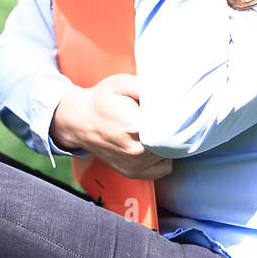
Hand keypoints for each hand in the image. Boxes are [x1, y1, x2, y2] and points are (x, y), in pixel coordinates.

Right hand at [50, 75, 172, 179]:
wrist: (78, 121)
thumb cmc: (102, 100)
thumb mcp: (122, 83)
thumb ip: (147, 87)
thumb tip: (171, 93)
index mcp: (136, 126)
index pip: (174, 124)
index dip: (178, 114)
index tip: (174, 107)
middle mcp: (137, 150)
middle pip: (174, 140)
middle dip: (174, 127)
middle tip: (162, 115)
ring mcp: (135, 164)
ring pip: (170, 153)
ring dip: (167, 141)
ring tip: (151, 127)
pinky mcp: (133, 173)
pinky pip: (164, 167)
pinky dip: (163, 156)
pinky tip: (152, 142)